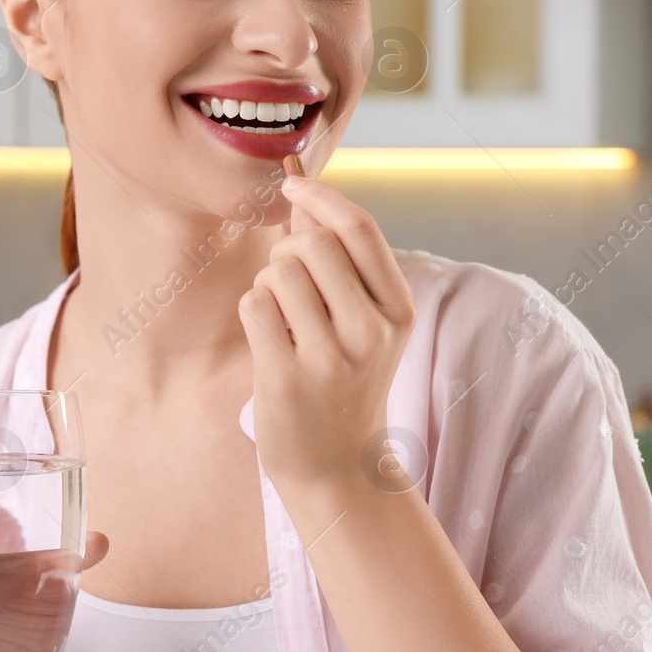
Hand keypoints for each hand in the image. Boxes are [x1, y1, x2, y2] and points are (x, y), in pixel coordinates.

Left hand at [237, 175, 416, 489]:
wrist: (336, 466)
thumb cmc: (343, 380)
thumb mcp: (361, 319)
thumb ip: (335, 255)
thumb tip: (303, 186)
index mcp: (398, 310)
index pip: (359, 228)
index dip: (321, 196)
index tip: (292, 184)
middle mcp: (372, 332)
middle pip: (312, 245)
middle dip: (287, 253)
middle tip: (289, 287)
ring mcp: (331, 358)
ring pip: (278, 273)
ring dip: (268, 286)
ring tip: (283, 321)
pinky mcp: (288, 378)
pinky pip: (254, 305)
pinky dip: (253, 312)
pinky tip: (270, 342)